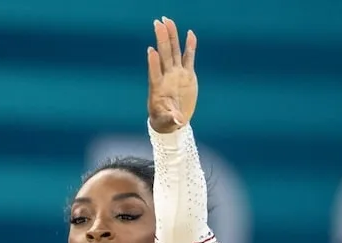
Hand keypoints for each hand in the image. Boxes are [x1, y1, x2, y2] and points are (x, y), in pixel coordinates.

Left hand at [147, 17, 197, 133]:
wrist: (174, 119)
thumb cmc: (165, 120)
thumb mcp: (167, 121)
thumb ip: (171, 118)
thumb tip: (177, 120)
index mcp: (158, 88)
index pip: (155, 73)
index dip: (153, 62)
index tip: (151, 50)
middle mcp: (167, 77)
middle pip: (164, 55)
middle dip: (162, 39)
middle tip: (158, 23)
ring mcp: (176, 74)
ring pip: (174, 52)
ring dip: (172, 37)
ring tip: (168, 21)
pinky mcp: (187, 74)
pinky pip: (188, 58)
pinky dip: (190, 46)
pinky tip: (190, 33)